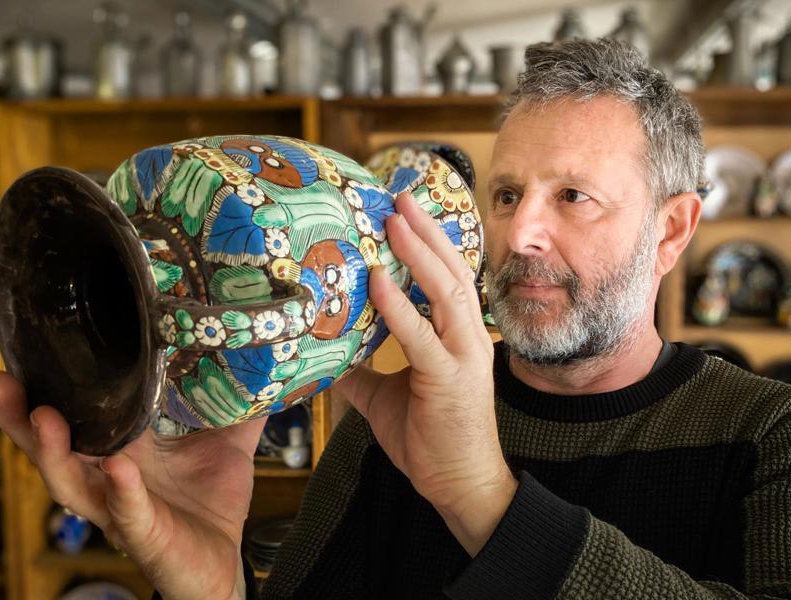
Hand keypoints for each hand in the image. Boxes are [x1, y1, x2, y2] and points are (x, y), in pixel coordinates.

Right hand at [0, 372, 259, 599]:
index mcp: (121, 449)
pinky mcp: (143, 534)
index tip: (19, 356)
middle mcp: (107, 478)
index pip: (73, 417)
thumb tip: (260, 362)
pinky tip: (118, 466)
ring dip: (52, 452)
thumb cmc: (212, 505)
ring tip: (43, 417)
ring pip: (70, 483)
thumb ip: (236, 407)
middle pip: (49, 448)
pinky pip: (126, 512)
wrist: (224, 564)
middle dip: (19, 418)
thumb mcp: (227, 446)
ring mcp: (119, 508)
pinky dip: (121, 489)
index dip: (43, 391)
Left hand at [335, 192, 516, 555]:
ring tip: (395, 219)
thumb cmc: (430, 440)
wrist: (461, 486)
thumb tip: (323, 352)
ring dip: (419, 251)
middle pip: (452, 270)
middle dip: (426, 232)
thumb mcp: (384, 397)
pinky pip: (423, 336)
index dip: (427, 244)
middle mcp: (467, 338)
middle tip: (399, 197)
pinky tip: (380, 279)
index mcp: (457, 337)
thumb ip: (361, 369)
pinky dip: (400, 306)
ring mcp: (464, 356)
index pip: (445, 279)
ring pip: (446, 291)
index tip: (402, 212)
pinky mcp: (450, 380)